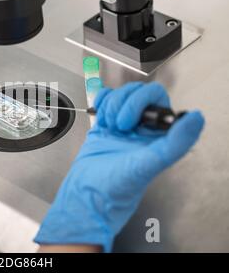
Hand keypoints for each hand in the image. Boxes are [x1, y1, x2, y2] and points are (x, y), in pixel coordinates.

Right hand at [35, 82, 204, 251]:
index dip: (142, 102)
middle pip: (137, 92)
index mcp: (158, 135)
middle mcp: (142, 128)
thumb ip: (175, 143)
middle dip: (123, 104)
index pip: (157, 99)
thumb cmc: (117, 186)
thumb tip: (196, 118)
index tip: (132, 121)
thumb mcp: (148, 165)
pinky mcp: (105, 124)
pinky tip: (100, 118)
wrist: (87, 192)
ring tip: (108, 126)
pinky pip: (105, 99)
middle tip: (118, 125)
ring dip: (110, 106)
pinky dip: (101, 102)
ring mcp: (123, 124)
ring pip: (120, 94)